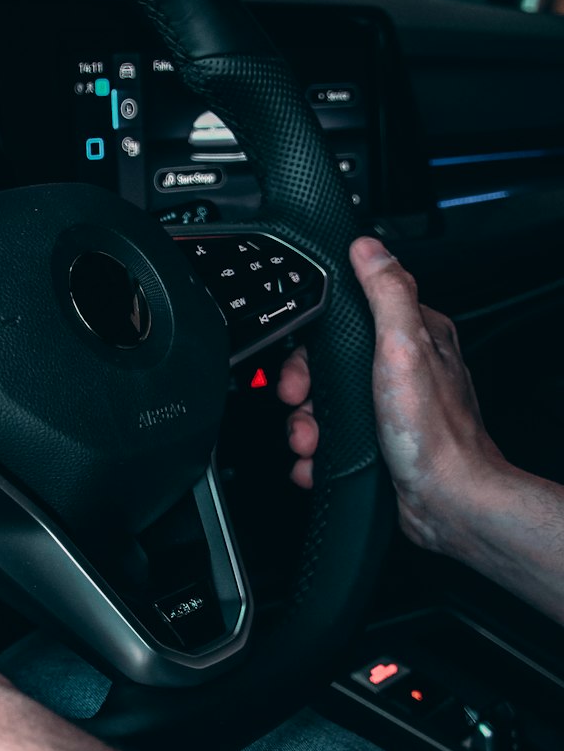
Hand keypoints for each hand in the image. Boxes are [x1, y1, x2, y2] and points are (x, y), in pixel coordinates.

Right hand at [278, 237, 506, 551]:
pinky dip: (318, 454)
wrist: (448, 502)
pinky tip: (319, 462)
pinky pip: (333, 439)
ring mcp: (391, 408)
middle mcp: (405, 369)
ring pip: (326, 406)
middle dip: (304, 394)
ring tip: (310, 444)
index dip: (314, 342)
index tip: (302, 368)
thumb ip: (386, 292)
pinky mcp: (381, 442)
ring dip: (305, 427)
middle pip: (328, 366)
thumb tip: (368, 247)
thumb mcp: (404, 347)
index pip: (347, 318)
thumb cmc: (434, 433)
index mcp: (415, 336)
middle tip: (302, 408)